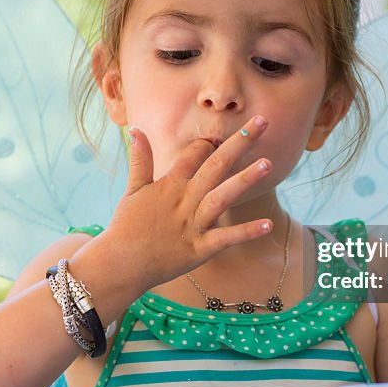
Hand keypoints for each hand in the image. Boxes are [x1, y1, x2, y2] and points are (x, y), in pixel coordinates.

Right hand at [93, 115, 274, 292]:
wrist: (120, 264)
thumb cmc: (126, 227)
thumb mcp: (132, 190)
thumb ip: (140, 160)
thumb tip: (136, 129)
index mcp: (170, 185)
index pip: (194, 155)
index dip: (208, 143)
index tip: (223, 135)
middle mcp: (184, 201)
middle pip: (215, 166)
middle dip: (239, 143)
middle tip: (262, 122)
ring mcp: (193, 225)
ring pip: (222, 197)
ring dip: (245, 180)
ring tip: (267, 164)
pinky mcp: (200, 249)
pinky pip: (226, 239)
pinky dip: (246, 232)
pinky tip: (268, 225)